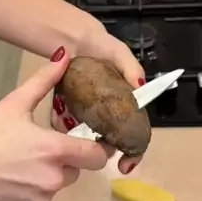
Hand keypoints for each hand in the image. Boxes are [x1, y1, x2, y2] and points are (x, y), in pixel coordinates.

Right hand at [0, 48, 107, 200]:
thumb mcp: (15, 103)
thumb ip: (44, 80)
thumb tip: (65, 55)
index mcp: (55, 150)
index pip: (96, 157)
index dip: (95, 151)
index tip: (86, 145)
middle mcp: (53, 179)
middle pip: (73, 172)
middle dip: (61, 163)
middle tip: (35, 152)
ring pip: (53, 190)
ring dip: (43, 181)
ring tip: (16, 168)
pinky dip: (28, 198)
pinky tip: (8, 185)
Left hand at [51, 19, 145, 175]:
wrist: (70, 35)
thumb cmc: (98, 44)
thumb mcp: (118, 53)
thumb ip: (131, 68)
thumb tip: (140, 89)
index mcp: (123, 104)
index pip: (133, 133)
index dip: (133, 151)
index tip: (126, 165)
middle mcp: (105, 112)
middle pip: (108, 140)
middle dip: (103, 151)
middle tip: (95, 155)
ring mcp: (85, 112)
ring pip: (85, 136)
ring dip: (80, 141)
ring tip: (75, 141)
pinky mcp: (65, 108)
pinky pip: (63, 123)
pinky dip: (62, 125)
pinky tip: (60, 120)